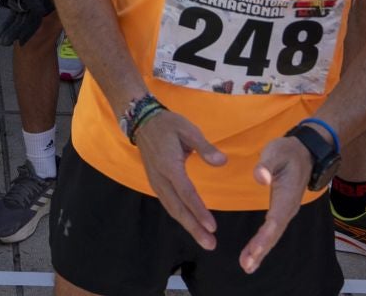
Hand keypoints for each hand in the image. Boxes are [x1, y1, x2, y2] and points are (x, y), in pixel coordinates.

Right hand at [133, 109, 228, 251]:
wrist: (142, 122)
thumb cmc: (168, 125)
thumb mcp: (188, 129)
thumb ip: (205, 147)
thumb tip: (222, 161)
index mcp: (170, 165)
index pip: (186, 193)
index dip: (199, 211)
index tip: (212, 227)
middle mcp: (161, 178)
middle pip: (178, 208)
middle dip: (194, 228)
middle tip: (210, 244)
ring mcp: (156, 182)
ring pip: (172, 209)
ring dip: (188, 226)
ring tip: (204, 240)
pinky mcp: (155, 183)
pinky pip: (168, 204)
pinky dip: (180, 217)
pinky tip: (190, 225)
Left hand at [242, 136, 312, 272]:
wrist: (305, 153)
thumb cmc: (288, 151)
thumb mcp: (276, 151)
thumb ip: (266, 164)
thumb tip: (259, 177)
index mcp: (286, 196)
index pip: (275, 220)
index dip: (264, 237)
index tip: (254, 251)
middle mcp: (288, 208)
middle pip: (274, 233)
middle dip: (261, 250)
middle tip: (247, 266)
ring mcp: (286, 211)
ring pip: (274, 235)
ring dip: (261, 251)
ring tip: (247, 266)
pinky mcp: (281, 211)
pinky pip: (272, 230)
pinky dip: (263, 243)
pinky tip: (253, 253)